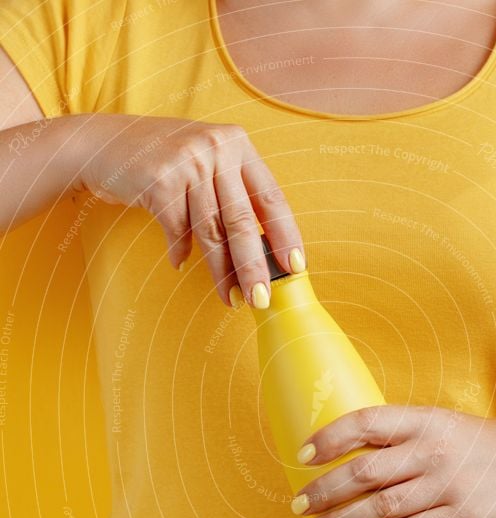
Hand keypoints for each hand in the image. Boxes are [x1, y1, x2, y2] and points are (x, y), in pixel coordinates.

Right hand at [76, 114, 303, 306]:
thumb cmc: (164, 162)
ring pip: (211, 231)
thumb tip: (263, 253)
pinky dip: (179, 252)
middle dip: (254, 267)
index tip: (295, 267)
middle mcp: (217, 148)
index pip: (271, 197)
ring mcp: (187, 161)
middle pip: (242, 220)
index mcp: (237, 145)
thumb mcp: (207, 163)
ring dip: (222, 272)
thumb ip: (234, 194)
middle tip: (263, 299)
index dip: (286, 235)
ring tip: (231, 299)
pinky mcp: (159, 179)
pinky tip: (179, 264)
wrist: (104, 143)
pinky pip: (177, 230)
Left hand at [291, 405, 495, 517]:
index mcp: (423, 420)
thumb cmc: (472, 443)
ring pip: (381, 507)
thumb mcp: (437, 422)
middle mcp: (432, 450)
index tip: (301, 456)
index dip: (328, 439)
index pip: (365, 424)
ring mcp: (447, 485)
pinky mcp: (462, 516)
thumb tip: (340, 452)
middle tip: (299, 505)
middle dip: (324, 490)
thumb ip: (397, 434)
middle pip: (364, 472)